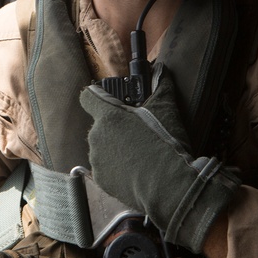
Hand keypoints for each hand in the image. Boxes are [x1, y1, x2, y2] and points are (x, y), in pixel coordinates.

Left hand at [81, 69, 239, 252]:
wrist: (170, 186)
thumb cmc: (166, 144)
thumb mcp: (167, 110)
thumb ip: (161, 86)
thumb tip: (162, 70)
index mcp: (109, 116)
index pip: (87, 97)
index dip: (97, 97)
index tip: (110, 102)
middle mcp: (96, 136)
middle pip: (100, 124)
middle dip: (115, 127)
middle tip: (137, 133)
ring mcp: (96, 159)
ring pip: (102, 146)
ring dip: (115, 147)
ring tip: (138, 154)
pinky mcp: (100, 179)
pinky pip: (105, 167)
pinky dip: (116, 167)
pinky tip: (134, 170)